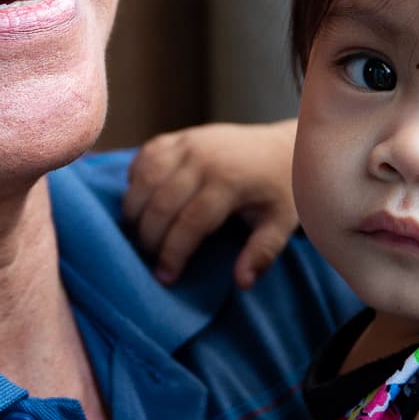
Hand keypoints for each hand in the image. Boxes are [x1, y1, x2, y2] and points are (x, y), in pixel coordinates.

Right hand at [124, 119, 298, 287]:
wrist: (283, 147)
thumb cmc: (280, 190)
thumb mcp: (281, 222)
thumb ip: (262, 252)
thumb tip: (242, 282)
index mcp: (229, 181)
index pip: (190, 223)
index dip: (173, 253)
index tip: (165, 277)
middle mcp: (203, 158)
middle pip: (160, 204)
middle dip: (149, 238)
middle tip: (150, 259)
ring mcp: (188, 143)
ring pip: (145, 179)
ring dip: (135, 211)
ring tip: (140, 234)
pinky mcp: (178, 137)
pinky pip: (144, 158)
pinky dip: (135, 182)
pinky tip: (142, 203)